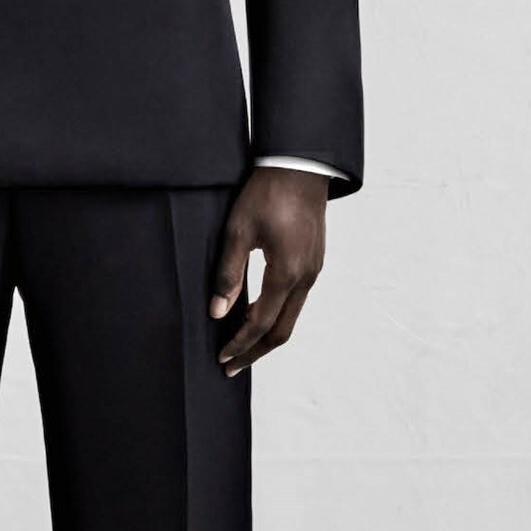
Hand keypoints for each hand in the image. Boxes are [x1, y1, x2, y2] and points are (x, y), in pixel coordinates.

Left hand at [209, 165, 328, 375]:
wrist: (300, 165)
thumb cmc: (268, 193)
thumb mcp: (238, 232)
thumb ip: (228, 274)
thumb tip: (217, 311)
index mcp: (286, 273)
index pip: (260, 323)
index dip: (239, 344)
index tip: (221, 357)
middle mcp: (305, 277)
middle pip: (282, 331)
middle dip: (255, 351)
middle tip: (231, 365)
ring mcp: (313, 270)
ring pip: (292, 316)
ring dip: (266, 335)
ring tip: (241, 345)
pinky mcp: (313, 261)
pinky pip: (296, 300)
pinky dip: (277, 316)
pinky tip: (258, 314)